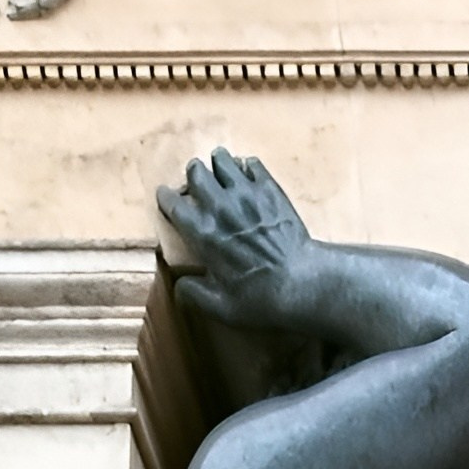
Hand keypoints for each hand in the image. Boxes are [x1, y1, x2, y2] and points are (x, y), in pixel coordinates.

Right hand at [158, 149, 322, 333]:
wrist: (302, 284)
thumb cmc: (260, 300)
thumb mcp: (220, 307)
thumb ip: (193, 294)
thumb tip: (180, 285)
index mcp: (201, 232)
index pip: (172, 202)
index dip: (166, 198)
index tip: (168, 198)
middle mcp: (219, 206)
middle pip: (196, 172)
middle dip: (193, 176)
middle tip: (198, 183)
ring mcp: (246, 193)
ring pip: (222, 160)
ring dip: (218, 164)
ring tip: (221, 171)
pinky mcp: (270, 189)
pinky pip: (252, 164)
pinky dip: (247, 167)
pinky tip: (249, 176)